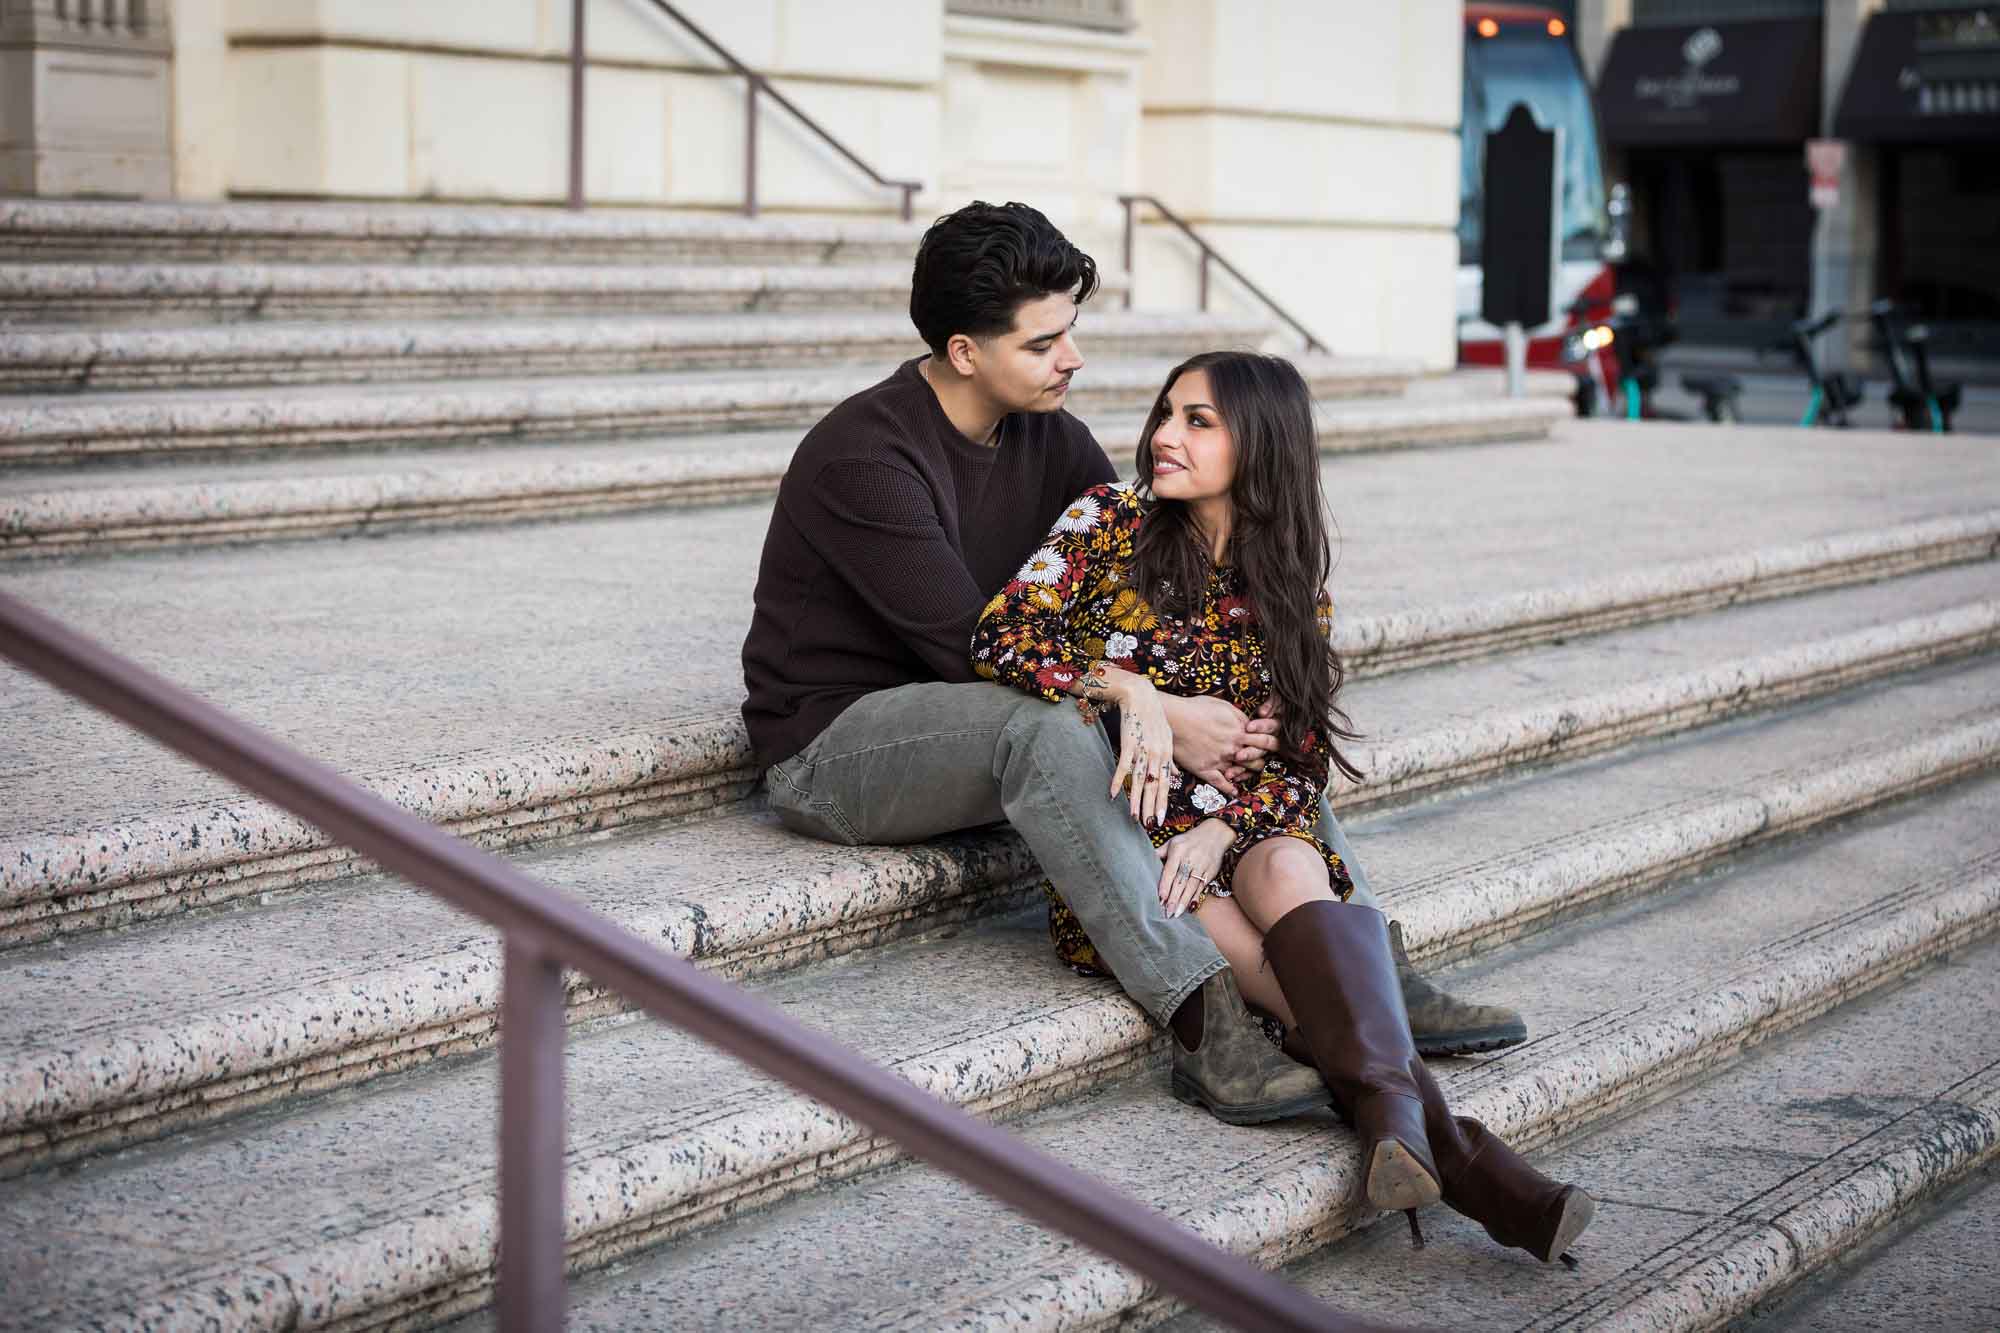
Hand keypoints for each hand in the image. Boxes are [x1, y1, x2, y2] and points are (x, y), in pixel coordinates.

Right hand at [1109, 676, 1175, 827]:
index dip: (1162, 803)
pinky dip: (1118, 780)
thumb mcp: (1167, 737)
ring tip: (1134, 816)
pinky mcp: (1129, 743)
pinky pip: (1123, 766)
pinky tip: (1113, 794)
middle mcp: (1156, 755)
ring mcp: (1142, 750)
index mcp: (1165, 755)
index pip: (1165, 784)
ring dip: (1136, 800)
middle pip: (1154, 786)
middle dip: (1151, 807)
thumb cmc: (1153, 716)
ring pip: (1140, 780)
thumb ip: (1170, 758)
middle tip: (1149, 825)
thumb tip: (1174, 774)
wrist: (1140, 695)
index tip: (1160, 819)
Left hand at [1155, 819, 1233, 916]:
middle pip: (1180, 881)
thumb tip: (1144, 860)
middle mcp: (1190, 859)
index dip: (1165, 885)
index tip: (1160, 898)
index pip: (1170, 871)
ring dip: (1183, 901)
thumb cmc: (1189, 840)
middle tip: (1167, 913)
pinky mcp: (1210, 872)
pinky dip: (1195, 898)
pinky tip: (1190, 908)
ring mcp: (1202, 866)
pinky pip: (1202, 887)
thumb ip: (1160, 852)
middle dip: (1173, 898)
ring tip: (1176, 914)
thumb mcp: (1173, 842)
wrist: (1216, 833)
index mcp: (1178, 851)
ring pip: (1191, 887)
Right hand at [1161, 694, 1278, 795]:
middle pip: (1257, 758)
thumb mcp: (1223, 705)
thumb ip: (1239, 716)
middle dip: (1260, 758)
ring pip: (1242, 772)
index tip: (1265, 744)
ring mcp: (1220, 760)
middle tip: (1258, 759)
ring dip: (1247, 773)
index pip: (1263, 740)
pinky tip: (1234, 791)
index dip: (1267, 743)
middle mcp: (1233, 747)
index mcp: (1239, 730)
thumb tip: (1250, 723)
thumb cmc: (1195, 708)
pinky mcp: (1206, 769)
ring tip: (1246, 772)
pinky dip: (1229, 789)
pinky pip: (1221, 783)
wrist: (1173, 719)